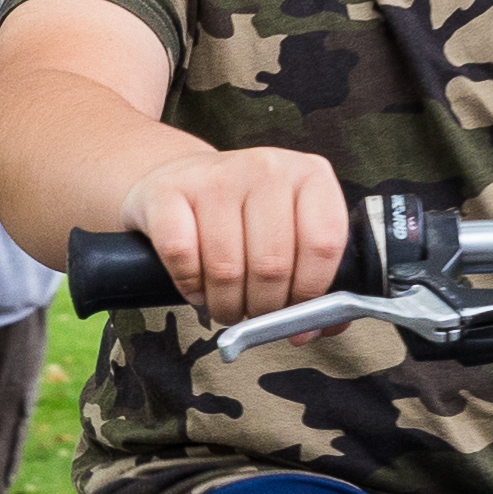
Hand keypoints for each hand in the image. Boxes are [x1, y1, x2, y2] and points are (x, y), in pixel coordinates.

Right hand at [104, 141, 347, 328]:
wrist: (181, 180)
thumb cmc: (243, 215)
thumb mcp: (289, 230)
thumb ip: (314, 276)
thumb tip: (324, 326)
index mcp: (309, 175)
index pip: (323, 244)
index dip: (311, 293)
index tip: (297, 317)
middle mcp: (266, 167)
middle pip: (272, 264)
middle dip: (263, 308)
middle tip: (255, 314)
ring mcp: (215, 175)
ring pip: (226, 267)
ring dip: (226, 304)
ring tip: (226, 306)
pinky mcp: (168, 190)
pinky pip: (182, 256)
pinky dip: (189, 286)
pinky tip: (195, 287)